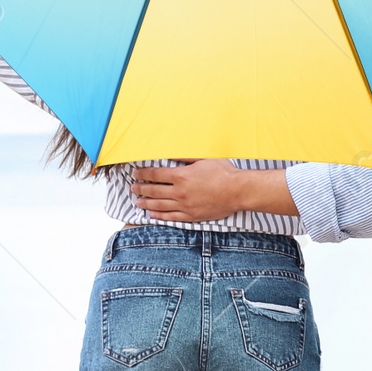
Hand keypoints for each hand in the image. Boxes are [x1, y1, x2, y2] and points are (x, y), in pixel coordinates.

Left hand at [132, 159, 246, 222]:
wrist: (237, 191)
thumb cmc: (223, 172)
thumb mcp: (204, 158)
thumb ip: (186, 157)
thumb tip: (172, 154)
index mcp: (181, 175)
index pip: (156, 174)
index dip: (144, 174)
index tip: (136, 174)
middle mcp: (180, 191)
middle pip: (154, 190)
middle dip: (141, 188)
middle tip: (133, 187)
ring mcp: (185, 205)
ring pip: (160, 205)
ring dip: (146, 202)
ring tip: (137, 201)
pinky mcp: (191, 215)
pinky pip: (172, 217)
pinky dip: (160, 215)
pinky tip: (152, 214)